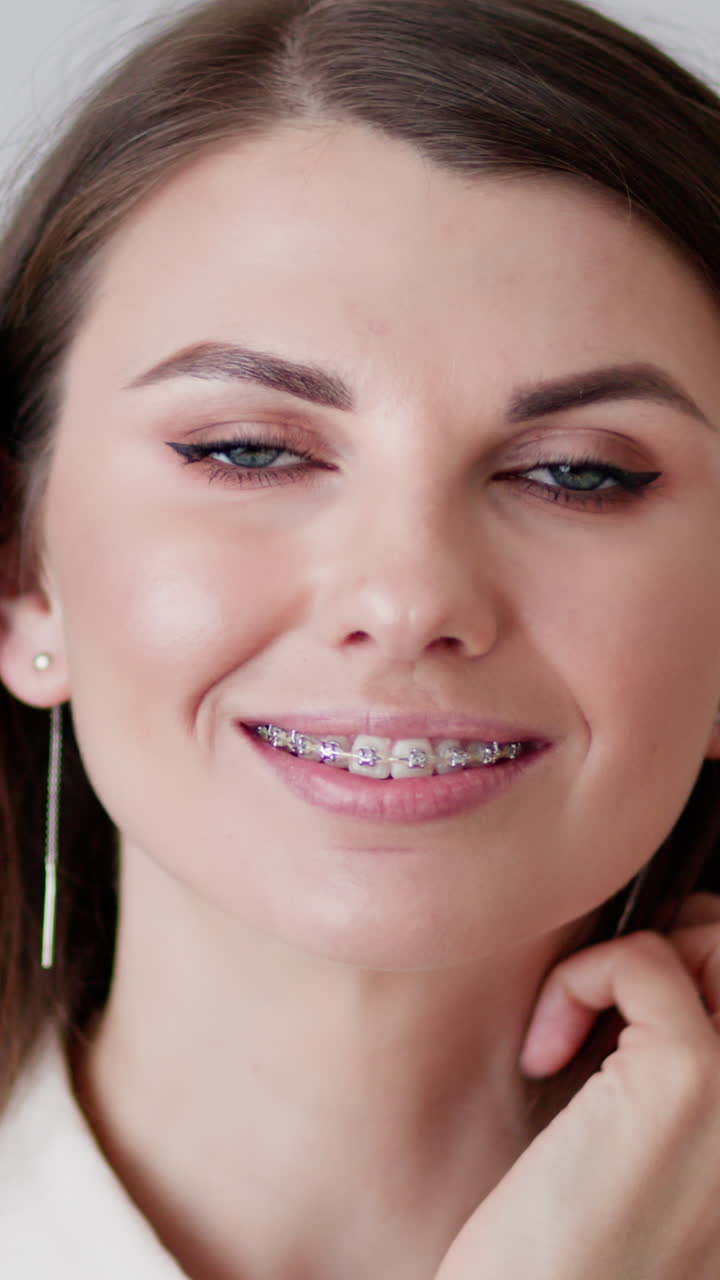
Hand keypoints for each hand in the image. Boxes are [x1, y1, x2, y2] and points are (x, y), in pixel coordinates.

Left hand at [436, 898, 719, 1279]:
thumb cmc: (574, 1253)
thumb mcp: (657, 1159)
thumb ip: (687, 1082)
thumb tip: (671, 973)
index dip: (699, 975)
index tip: (627, 1022)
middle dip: (671, 954)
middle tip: (602, 1018)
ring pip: (714, 937)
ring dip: (630, 962)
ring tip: (575, 1034)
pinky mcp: (694, 1081)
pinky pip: (642, 960)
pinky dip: (577, 981)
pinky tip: (541, 1056)